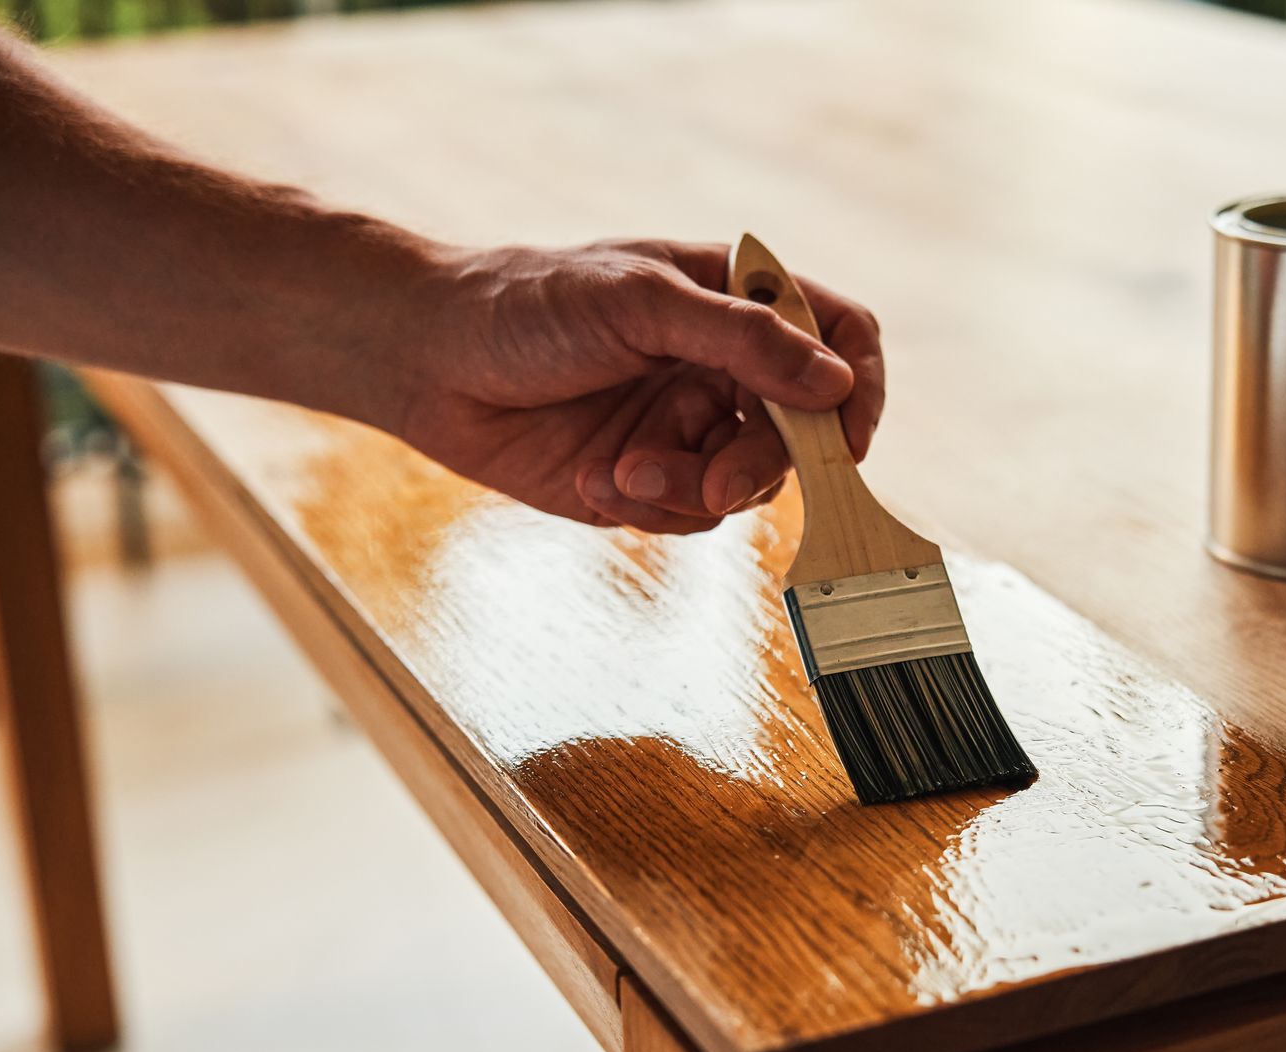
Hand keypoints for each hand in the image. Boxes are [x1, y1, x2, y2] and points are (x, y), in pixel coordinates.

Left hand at [389, 239, 883, 532]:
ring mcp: (689, 425)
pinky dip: (650, 507)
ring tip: (622, 470)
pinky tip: (596, 479)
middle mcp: (724, 365)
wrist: (427, 362)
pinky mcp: (649, 479)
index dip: (857, 388)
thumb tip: (834, 383)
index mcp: (735, 300)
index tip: (844, 438)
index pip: (840, 336)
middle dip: (759, 464)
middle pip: (801, 431)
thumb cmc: (526, 304)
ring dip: (690, 489)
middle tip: (715, 484)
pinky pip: (689, 517)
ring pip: (746, 486)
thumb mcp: (639, 302)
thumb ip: (742, 339)